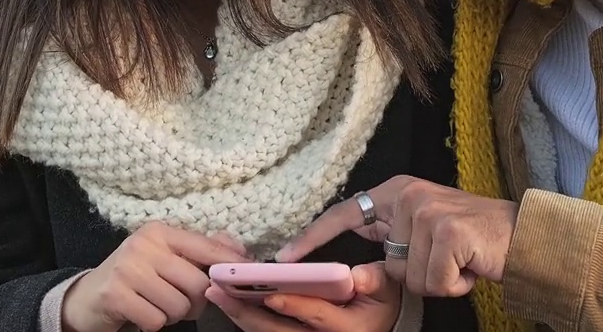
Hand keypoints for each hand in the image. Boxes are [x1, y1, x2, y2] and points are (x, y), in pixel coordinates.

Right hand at [61, 222, 248, 331]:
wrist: (87, 298)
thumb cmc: (135, 277)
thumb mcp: (164, 257)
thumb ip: (199, 252)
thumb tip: (239, 250)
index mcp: (160, 232)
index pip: (205, 247)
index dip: (229, 263)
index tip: (247, 272)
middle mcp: (144, 245)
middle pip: (197, 283)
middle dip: (196, 303)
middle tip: (182, 304)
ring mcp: (128, 269)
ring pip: (179, 305)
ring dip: (173, 315)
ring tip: (157, 306)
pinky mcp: (115, 295)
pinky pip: (156, 320)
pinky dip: (153, 323)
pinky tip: (141, 313)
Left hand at [205, 262, 400, 331]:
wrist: (377, 325)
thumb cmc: (380, 303)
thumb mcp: (385, 289)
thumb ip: (374, 280)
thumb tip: (360, 276)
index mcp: (344, 329)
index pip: (316, 316)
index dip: (294, 306)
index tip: (270, 295)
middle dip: (247, 313)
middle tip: (220, 292)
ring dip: (240, 316)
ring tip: (217, 294)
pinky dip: (247, 318)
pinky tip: (229, 301)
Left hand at [276, 176, 518, 297]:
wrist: (526, 236)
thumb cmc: (474, 239)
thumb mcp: (425, 237)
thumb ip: (390, 249)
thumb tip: (355, 277)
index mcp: (397, 191)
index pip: (345, 213)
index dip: (313, 237)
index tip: (283, 256)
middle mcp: (409, 195)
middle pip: (388, 264)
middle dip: (418, 275)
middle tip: (449, 260)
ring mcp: (428, 212)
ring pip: (409, 278)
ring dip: (439, 282)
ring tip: (462, 262)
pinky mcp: (448, 232)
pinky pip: (433, 283)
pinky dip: (455, 285)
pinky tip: (471, 268)